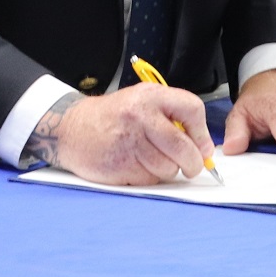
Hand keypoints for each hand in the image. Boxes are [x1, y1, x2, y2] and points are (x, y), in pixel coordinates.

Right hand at [33, 83, 214, 185]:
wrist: (71, 128)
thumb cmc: (113, 118)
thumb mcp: (142, 103)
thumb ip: (172, 119)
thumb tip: (204, 149)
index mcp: (150, 96)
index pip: (192, 109)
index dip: (202, 133)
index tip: (202, 146)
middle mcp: (140, 116)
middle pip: (184, 148)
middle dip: (192, 163)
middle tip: (190, 166)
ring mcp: (129, 142)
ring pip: (168, 168)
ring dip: (166, 171)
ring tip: (150, 160)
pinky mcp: (120, 165)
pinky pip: (150, 180)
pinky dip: (148, 178)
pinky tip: (134, 165)